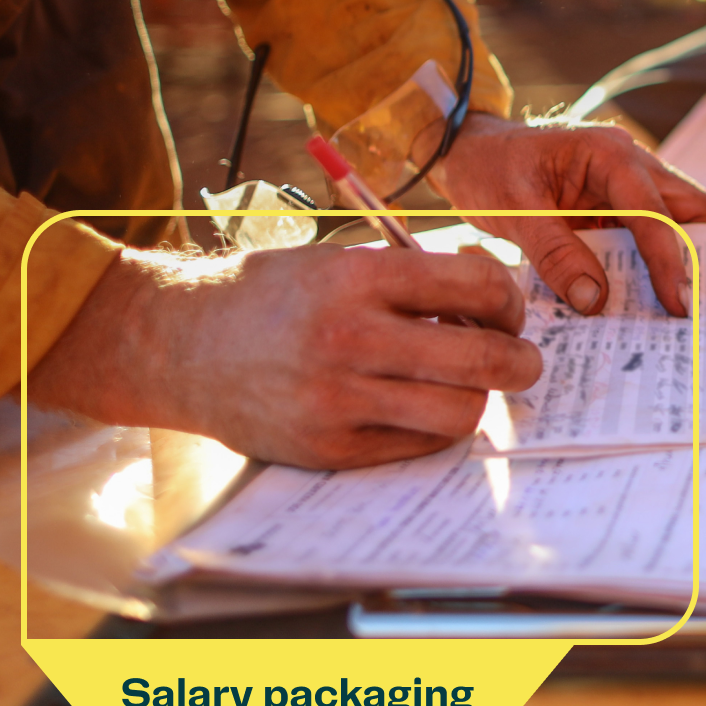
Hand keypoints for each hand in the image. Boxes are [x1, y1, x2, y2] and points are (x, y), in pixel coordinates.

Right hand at [29, 246, 542, 469]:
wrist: (181, 344)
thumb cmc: (271, 295)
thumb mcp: (338, 258)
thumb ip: (412, 275)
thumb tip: (492, 294)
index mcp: (358, 278)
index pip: (477, 285)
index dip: (508, 299)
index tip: (506, 307)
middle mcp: (351, 339)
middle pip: (482, 359)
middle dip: (521, 359)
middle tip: (523, 359)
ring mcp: (339, 400)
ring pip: (460, 413)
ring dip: (478, 398)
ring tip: (467, 383)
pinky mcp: (329, 447)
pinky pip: (418, 445)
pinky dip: (434, 426)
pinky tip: (418, 403)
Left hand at [424, 114, 705, 317]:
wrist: (468, 152)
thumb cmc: (488, 168)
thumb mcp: (513, 211)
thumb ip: (554, 254)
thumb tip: (593, 300)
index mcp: (609, 155)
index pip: (655, 211)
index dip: (669, 260)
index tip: (678, 304)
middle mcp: (630, 165)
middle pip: (691, 208)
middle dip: (695, 256)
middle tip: (690, 308)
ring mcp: (627, 186)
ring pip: (676, 223)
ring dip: (674, 263)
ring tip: (670, 311)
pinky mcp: (616, 207)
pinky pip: (646, 237)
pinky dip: (647, 266)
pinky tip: (638, 299)